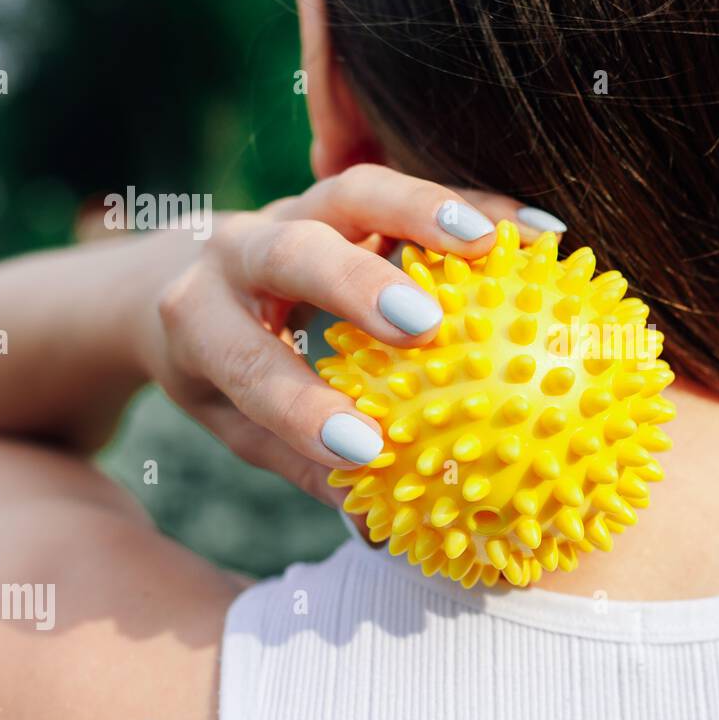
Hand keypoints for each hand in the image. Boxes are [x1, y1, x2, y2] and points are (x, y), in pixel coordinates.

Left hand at [141, 164, 562, 504]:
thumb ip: (300, 462)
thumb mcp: (233, 421)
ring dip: (423, 212)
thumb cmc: (217, 364)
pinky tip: (536, 235)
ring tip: (492, 245)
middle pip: (292, 249)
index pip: (243, 360)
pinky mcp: (345, 195)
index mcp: (197, 319)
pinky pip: (412, 190)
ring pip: (353, 192)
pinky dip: (473, 205)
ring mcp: (294, 208)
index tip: (367, 449)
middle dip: (356, 283)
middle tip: (423, 324)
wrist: (182, 270)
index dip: (299, 405)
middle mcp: (239, 252)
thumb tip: (376, 529)